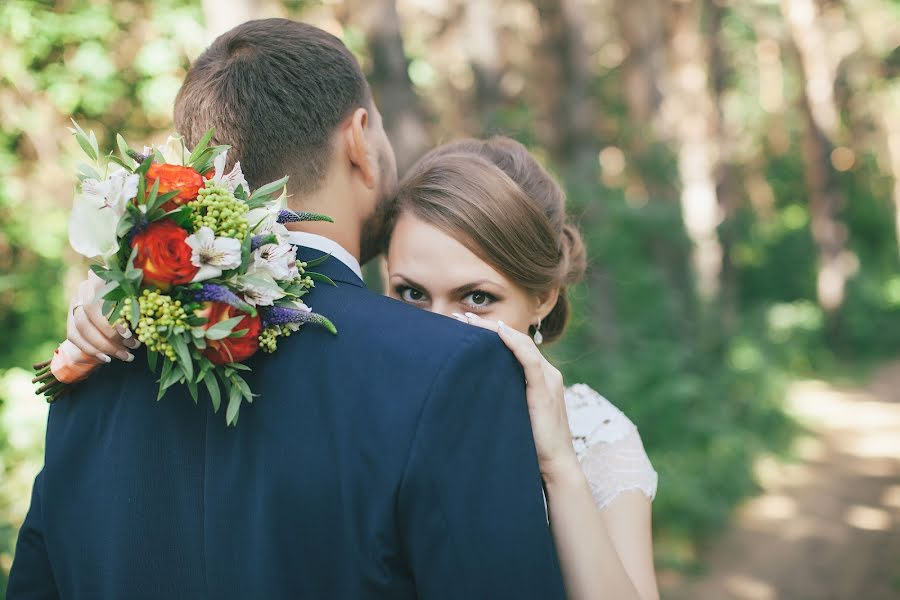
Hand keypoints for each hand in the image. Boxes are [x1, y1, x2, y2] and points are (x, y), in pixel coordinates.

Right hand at [67, 271, 139, 362]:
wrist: (115, 300)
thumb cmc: (134, 297)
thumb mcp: (139, 295)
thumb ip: (138, 302)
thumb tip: (146, 322)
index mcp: (103, 276)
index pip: (102, 294)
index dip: (114, 314)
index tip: (129, 332)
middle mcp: (85, 288)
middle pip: (90, 312)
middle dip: (111, 335)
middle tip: (133, 347)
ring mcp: (75, 302)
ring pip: (81, 326)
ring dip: (103, 346)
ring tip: (125, 356)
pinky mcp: (70, 317)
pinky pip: (73, 336)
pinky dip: (90, 350)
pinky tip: (107, 359)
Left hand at [453, 312, 580, 482]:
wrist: (554, 465)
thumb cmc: (530, 444)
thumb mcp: (512, 413)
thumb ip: (501, 397)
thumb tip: (471, 389)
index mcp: (540, 377)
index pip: (516, 346)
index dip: (492, 333)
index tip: (465, 324)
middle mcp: (547, 373)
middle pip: (517, 340)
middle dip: (489, 327)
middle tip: (461, 317)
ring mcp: (548, 380)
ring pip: (523, 345)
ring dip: (496, 330)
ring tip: (470, 321)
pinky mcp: (545, 391)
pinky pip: (529, 360)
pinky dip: (514, 343)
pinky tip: (498, 332)